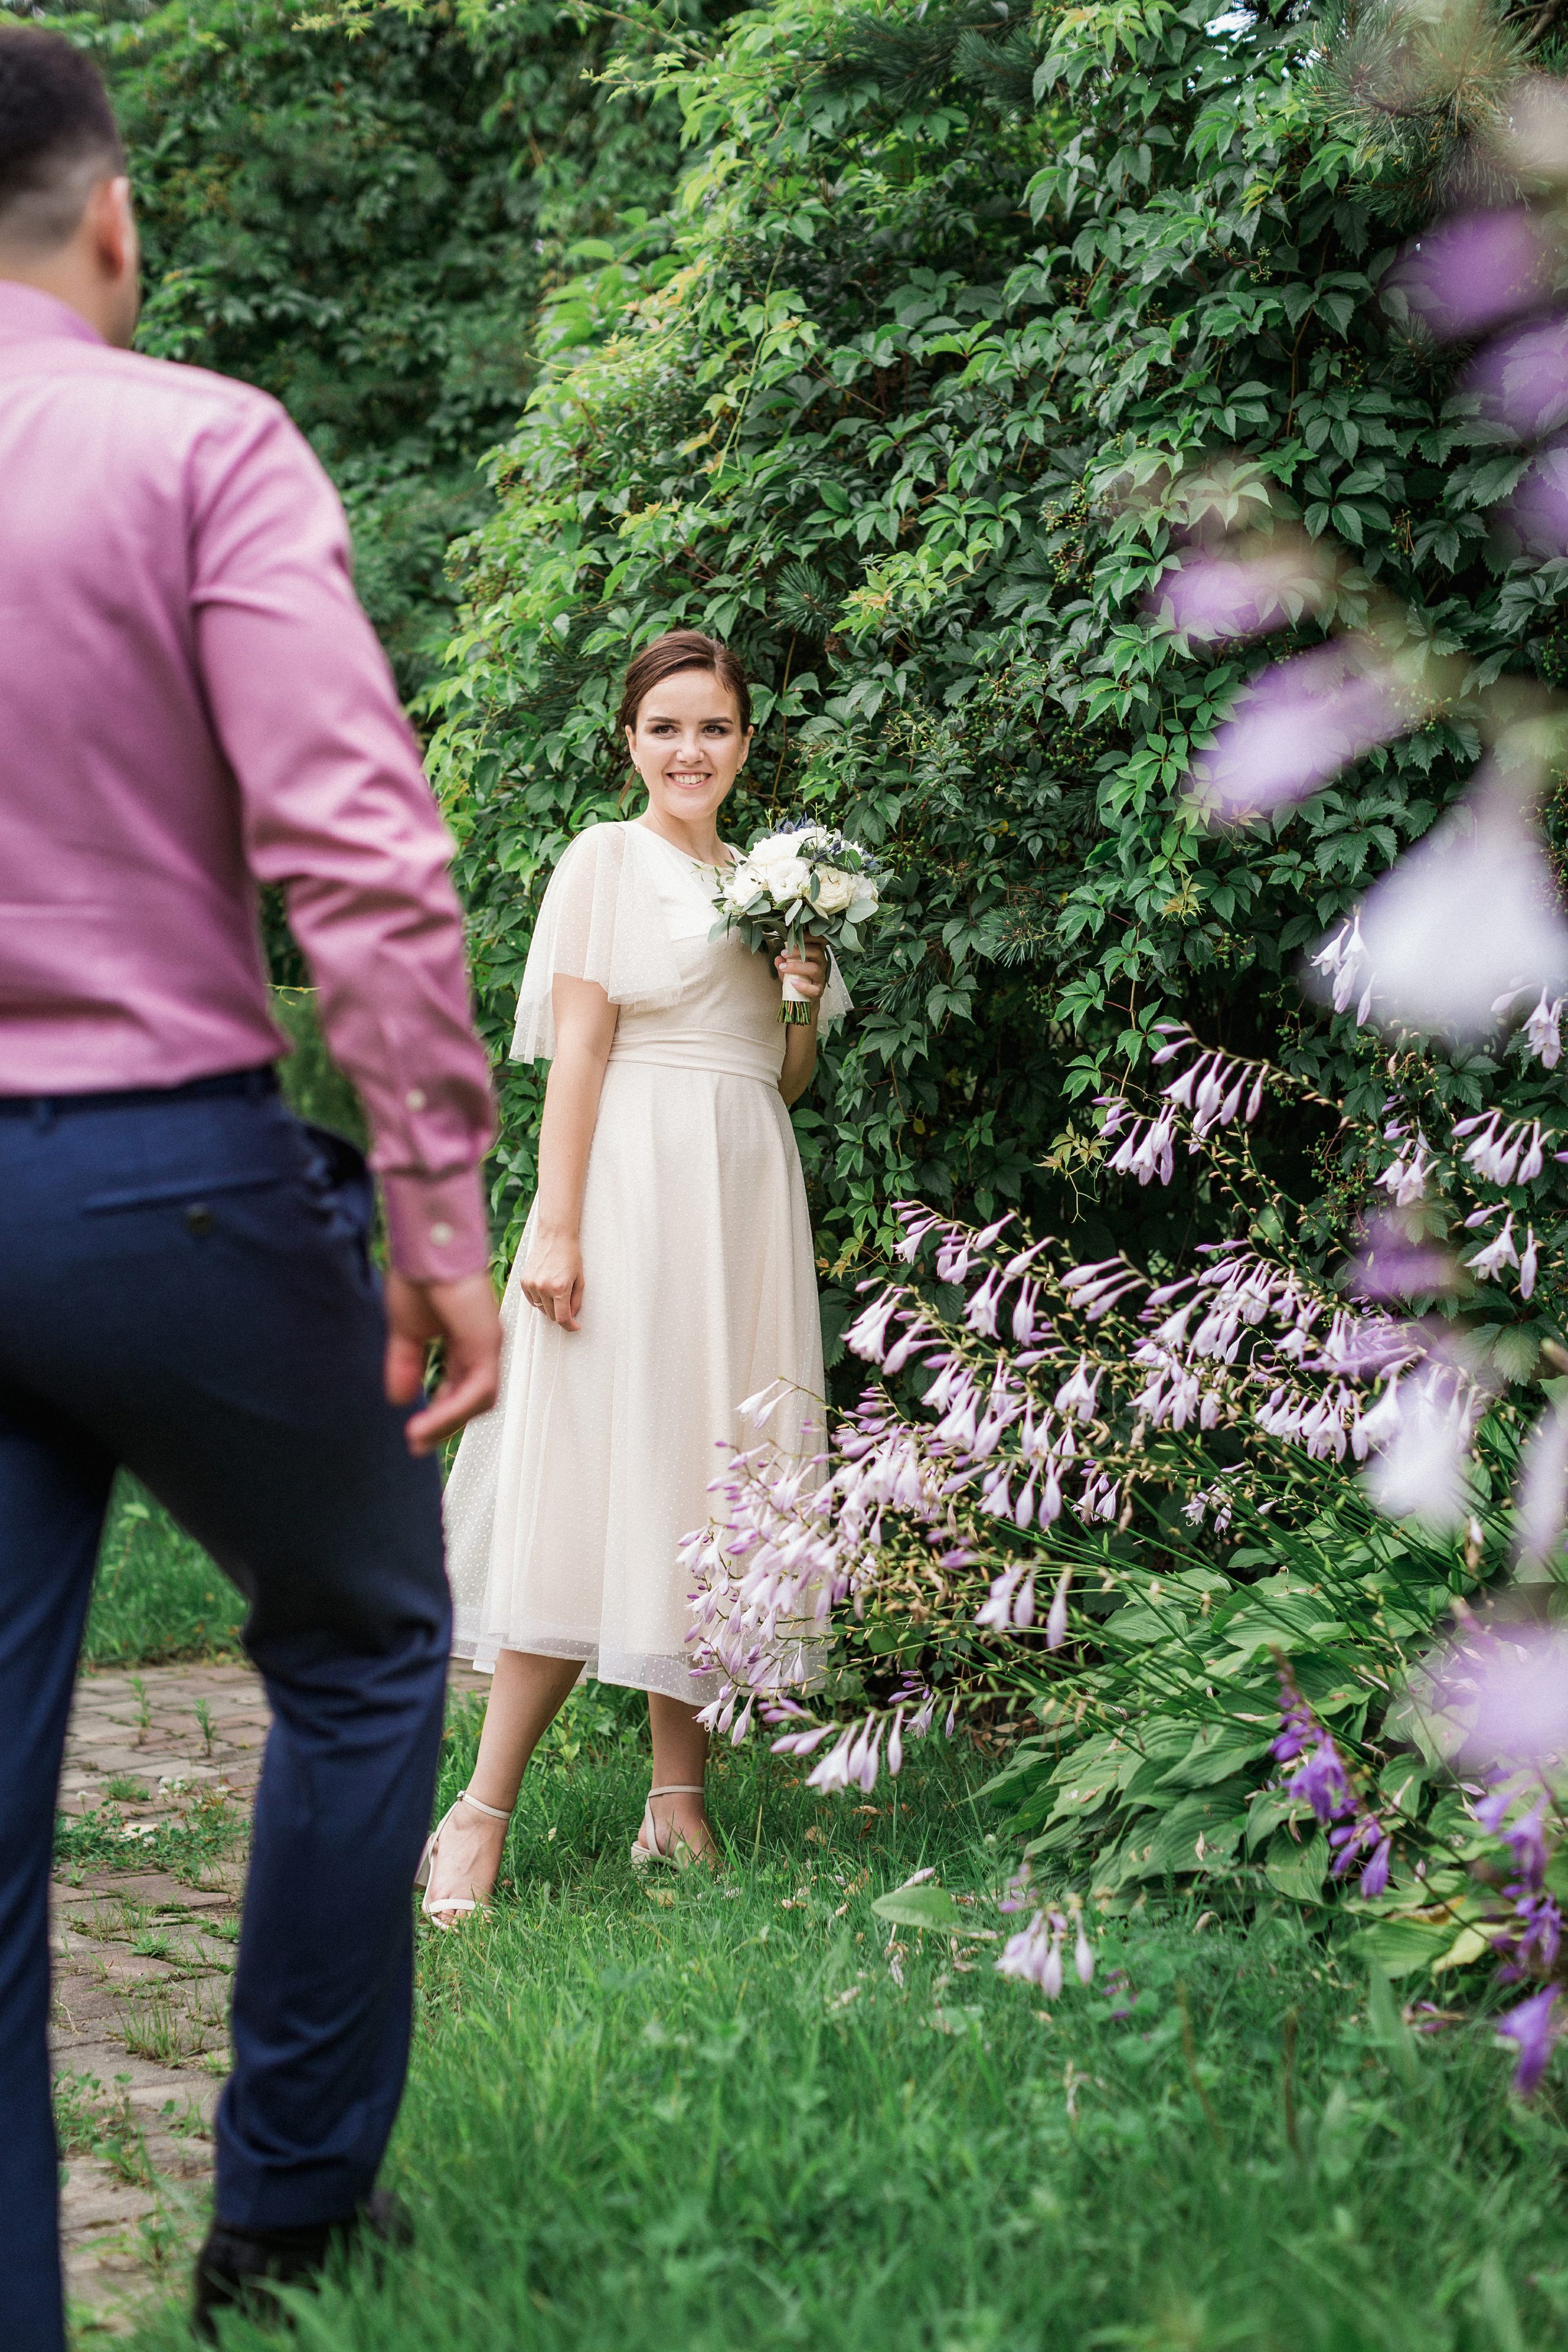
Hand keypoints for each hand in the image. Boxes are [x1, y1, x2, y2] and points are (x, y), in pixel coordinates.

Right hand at [383, 1269, 501, 1456]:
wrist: (426, 1247)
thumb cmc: (420, 1278)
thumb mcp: (406, 1332)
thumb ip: (405, 1365)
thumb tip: (399, 1399)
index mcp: (466, 1341)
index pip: (461, 1387)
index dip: (441, 1412)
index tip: (417, 1432)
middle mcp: (482, 1345)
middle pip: (474, 1399)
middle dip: (446, 1424)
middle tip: (419, 1442)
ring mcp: (488, 1344)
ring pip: (479, 1401)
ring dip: (447, 1423)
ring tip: (417, 1437)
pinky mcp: (487, 1343)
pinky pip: (477, 1390)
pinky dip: (452, 1411)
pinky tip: (426, 1423)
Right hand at [521, 1229, 585, 1330]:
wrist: (555, 1236)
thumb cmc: (570, 1255)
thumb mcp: (579, 1278)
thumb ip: (576, 1300)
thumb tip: (571, 1315)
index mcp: (560, 1288)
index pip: (562, 1318)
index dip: (570, 1326)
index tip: (574, 1327)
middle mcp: (543, 1287)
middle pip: (551, 1315)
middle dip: (561, 1314)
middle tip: (568, 1303)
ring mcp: (531, 1284)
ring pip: (541, 1309)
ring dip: (550, 1306)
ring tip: (556, 1291)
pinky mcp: (524, 1281)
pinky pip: (532, 1300)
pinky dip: (539, 1299)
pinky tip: (546, 1288)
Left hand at [775, 937, 827, 1002]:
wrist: (803, 998)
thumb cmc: (797, 978)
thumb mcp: (788, 968)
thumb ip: (783, 962)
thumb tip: (777, 958)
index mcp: (816, 954)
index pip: (819, 940)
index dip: (809, 936)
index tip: (793, 937)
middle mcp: (822, 963)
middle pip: (816, 952)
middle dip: (798, 951)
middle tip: (783, 953)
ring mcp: (821, 977)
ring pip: (814, 969)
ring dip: (797, 967)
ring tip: (783, 968)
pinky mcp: (819, 991)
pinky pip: (814, 989)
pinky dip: (803, 986)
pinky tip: (792, 983)